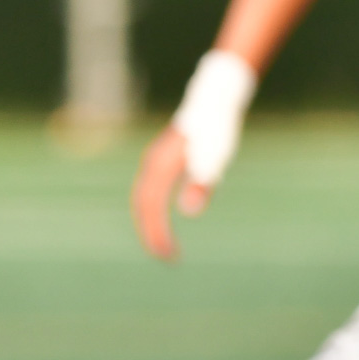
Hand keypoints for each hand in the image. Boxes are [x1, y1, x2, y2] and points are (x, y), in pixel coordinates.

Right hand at [130, 125, 213, 261]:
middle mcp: (151, 164)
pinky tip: (164, 220)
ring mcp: (153, 162)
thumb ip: (201, 184)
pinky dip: (152, 211)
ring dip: (150, 224)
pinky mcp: (160, 162)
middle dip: (151, 233)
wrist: (213, 102)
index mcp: (160, 166)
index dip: (157, 233)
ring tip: (165, 244)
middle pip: (141, 205)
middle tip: (166, 257)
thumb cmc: (216, 130)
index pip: (150, 207)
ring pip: (142, 199)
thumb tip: (188, 211)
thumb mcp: (214, 159)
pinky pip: (148, 192)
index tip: (168, 254)